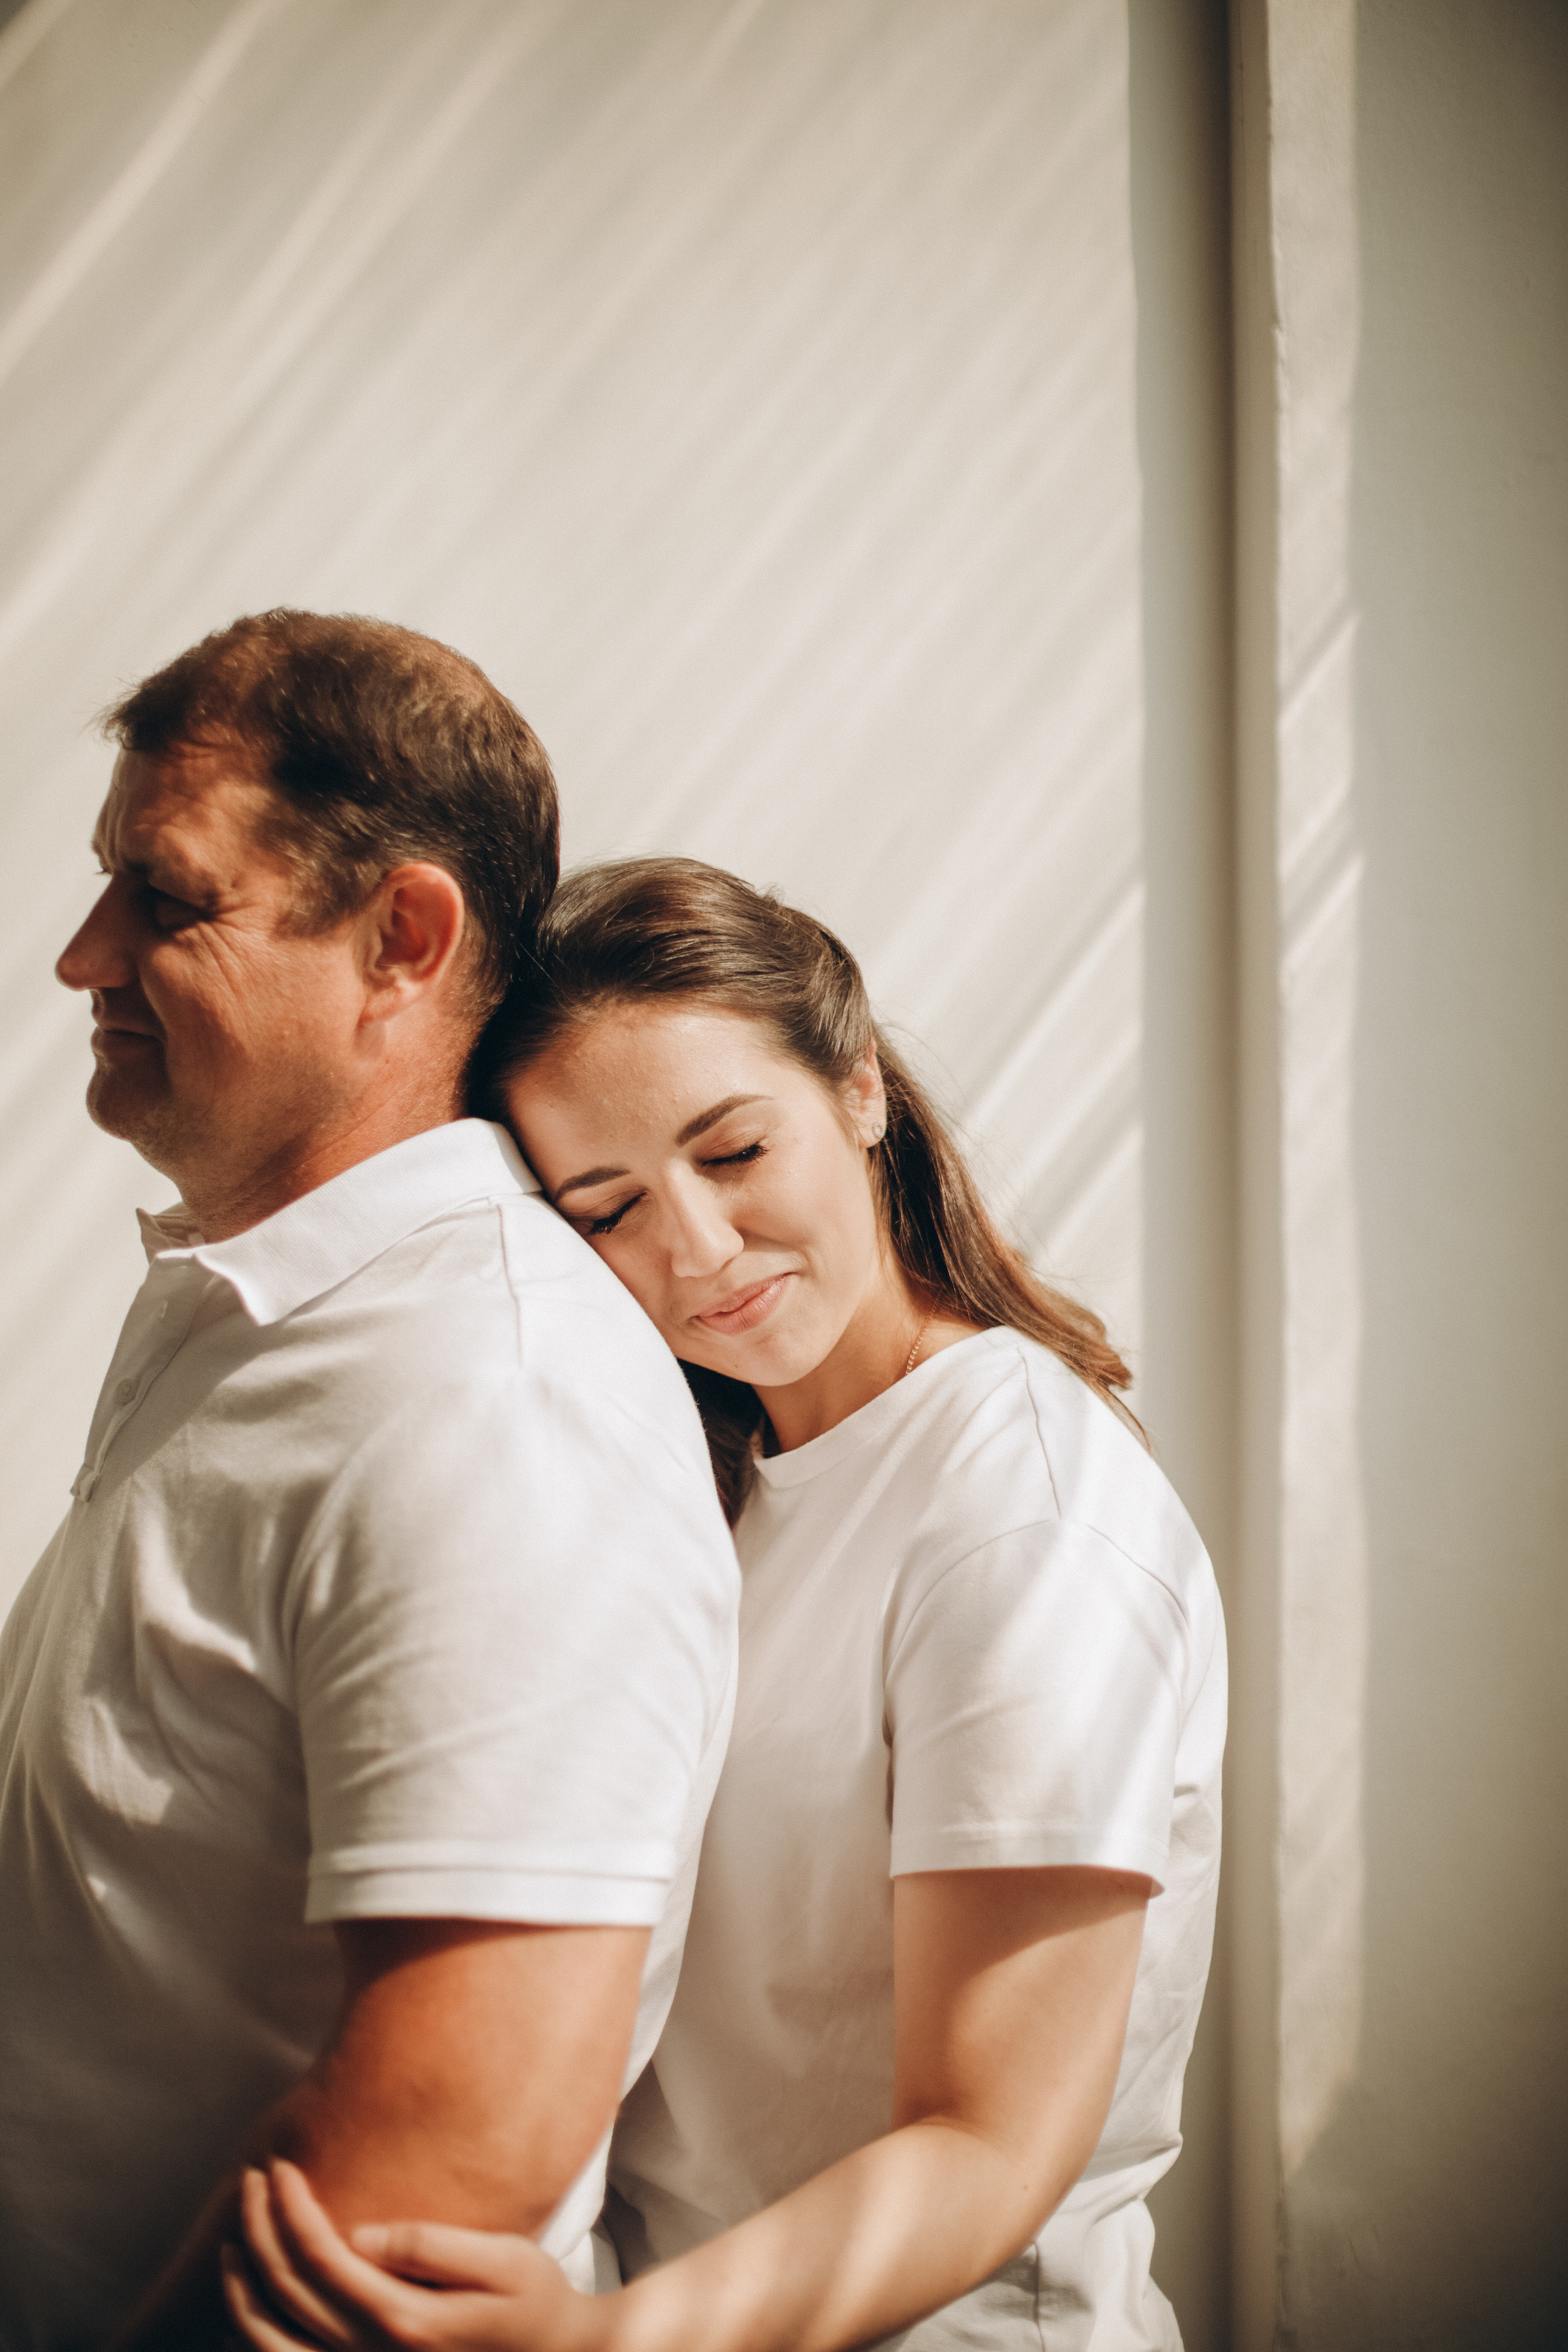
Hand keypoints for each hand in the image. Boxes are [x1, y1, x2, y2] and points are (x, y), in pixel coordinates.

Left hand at [222, 2162, 603, 2351]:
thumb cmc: (535, 2302)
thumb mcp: (503, 2260)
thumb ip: (431, 2246)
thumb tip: (360, 2234)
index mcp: (403, 2316)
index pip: (321, 2256)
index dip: (291, 2208)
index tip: (279, 2166)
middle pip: (288, 2292)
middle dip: (259, 2230)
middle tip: (252, 2181)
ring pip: (273, 2343)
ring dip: (244, 2289)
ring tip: (234, 2241)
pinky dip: (258, 2341)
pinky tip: (248, 2312)